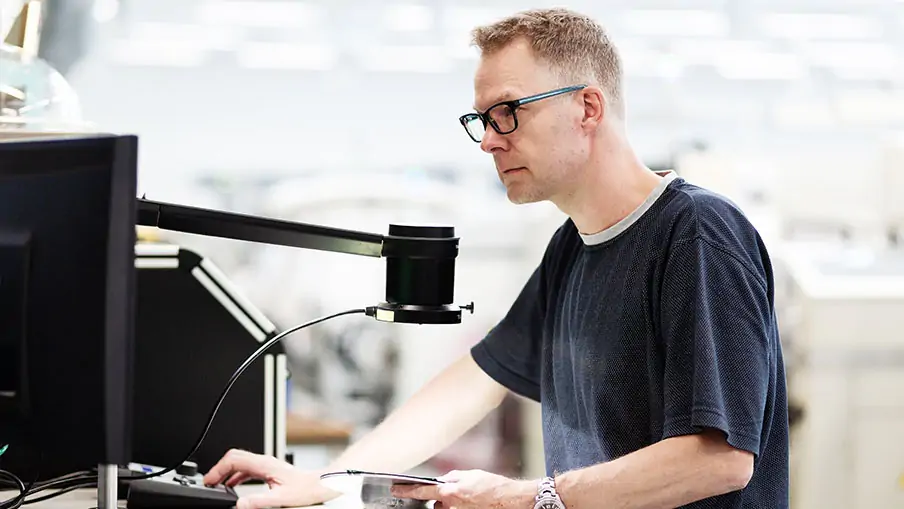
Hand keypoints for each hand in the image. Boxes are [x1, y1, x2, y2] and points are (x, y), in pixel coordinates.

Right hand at [203, 449, 339, 508]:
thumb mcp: (280, 498)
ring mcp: (266, 464)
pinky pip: (247, 469)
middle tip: (209, 482)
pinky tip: (232, 485)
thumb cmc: (305, 489)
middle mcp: (264, 461)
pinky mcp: (268, 470)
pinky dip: (235, 475)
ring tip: (217, 485)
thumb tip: (239, 503)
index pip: (234, 459)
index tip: (209, 480)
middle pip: (234, 457)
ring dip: (226, 471)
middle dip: (219, 468)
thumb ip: (258, 501)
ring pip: (240, 462)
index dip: (218, 469)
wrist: (319, 484)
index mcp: (264, 464)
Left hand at [390, 469, 535, 508]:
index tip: (396, 489)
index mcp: (449, 491)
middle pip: (435, 503)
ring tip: (468, 497)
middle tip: (453, 493)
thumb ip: (452, 477)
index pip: (421, 491)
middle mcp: (450, 506)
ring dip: (450, 504)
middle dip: (440, 498)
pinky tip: (470, 502)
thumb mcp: (469, 474)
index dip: (406, 490)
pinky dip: (458, 507)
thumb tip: (443, 480)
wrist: (508, 500)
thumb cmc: (492, 487)